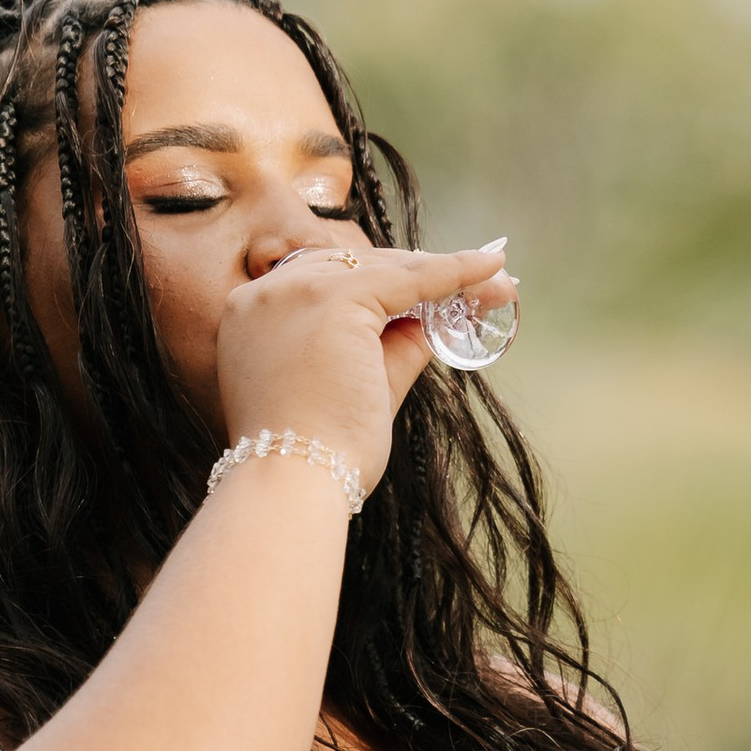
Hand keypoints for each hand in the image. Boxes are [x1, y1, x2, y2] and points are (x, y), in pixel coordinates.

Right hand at [213, 235, 513, 492]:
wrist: (293, 483)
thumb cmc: (318, 453)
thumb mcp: (357, 386)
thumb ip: (392, 346)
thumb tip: (435, 318)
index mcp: (254, 316)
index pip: (331, 282)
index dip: (386, 284)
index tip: (430, 293)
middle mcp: (267, 293)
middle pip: (359, 266)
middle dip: (422, 275)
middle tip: (480, 284)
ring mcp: (298, 290)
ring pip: (386, 268)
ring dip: (445, 272)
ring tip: (496, 282)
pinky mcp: (335, 298)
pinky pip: (409, 278)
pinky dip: (454, 272)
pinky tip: (490, 270)